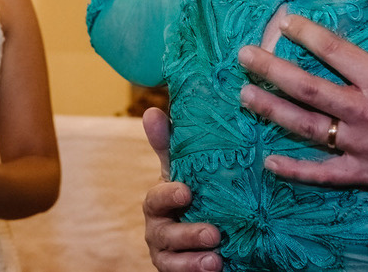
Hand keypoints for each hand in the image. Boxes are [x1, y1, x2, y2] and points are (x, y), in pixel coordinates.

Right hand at [141, 108, 222, 271]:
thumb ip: (168, 147)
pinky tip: (215, 266)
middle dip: (188, 234)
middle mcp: (158, 228)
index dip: (168, 195)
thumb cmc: (193, 195)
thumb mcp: (185, 172)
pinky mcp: (176, 270)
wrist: (208, 231)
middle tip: (214, 233)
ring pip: (172, 259)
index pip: (156, 198)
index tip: (187, 191)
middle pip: (164, 233)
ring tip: (216, 258)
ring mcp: (166, 253)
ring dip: (193, 260)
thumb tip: (151, 110)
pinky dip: (194, 271)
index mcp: (159, 202)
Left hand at [237, 0, 367, 217]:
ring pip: (308, 128)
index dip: (306, 35)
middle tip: (244, 55)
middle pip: (308, 89)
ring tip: (245, 95)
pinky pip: (325, 175)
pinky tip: (270, 161)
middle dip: (271, 70)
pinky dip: (296, 171)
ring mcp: (365, 147)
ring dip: (273, 111)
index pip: (335, 53)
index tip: (284, 21)